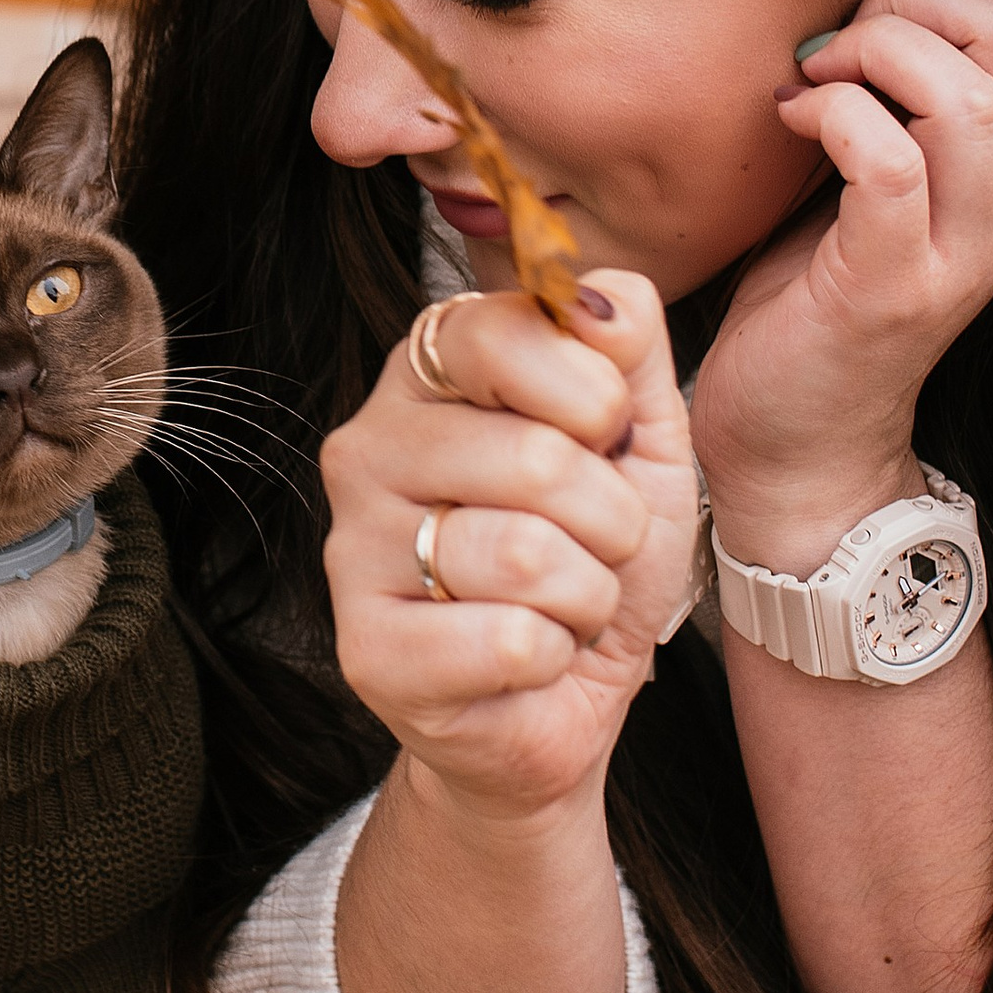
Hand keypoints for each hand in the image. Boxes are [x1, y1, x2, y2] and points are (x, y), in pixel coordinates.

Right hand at [319, 272, 700, 830]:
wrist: (561, 696)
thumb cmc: (592, 555)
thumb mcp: (640, 439)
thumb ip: (629, 351)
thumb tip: (605, 296)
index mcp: (428, 375)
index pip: (504, 333)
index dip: (592, 394)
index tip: (601, 434)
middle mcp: (369, 447)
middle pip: (535, 458)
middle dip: (610, 520)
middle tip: (594, 546)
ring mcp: (352, 548)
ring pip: (527, 556)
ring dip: (586, 595)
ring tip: (560, 603)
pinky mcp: (368, 649)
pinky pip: (511, 640)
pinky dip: (554, 656)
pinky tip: (526, 658)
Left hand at [691, 0, 992, 570]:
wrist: (795, 441)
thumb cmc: (812, 293)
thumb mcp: (868, 177)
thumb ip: (889, 97)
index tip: (856, 25)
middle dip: (908, 1)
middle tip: (832, 46)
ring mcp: (961, 251)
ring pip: (963, 94)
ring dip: (868, 55)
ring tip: (810, 82)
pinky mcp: (892, 287)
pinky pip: (887, 160)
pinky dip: (830, 115)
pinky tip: (789, 123)